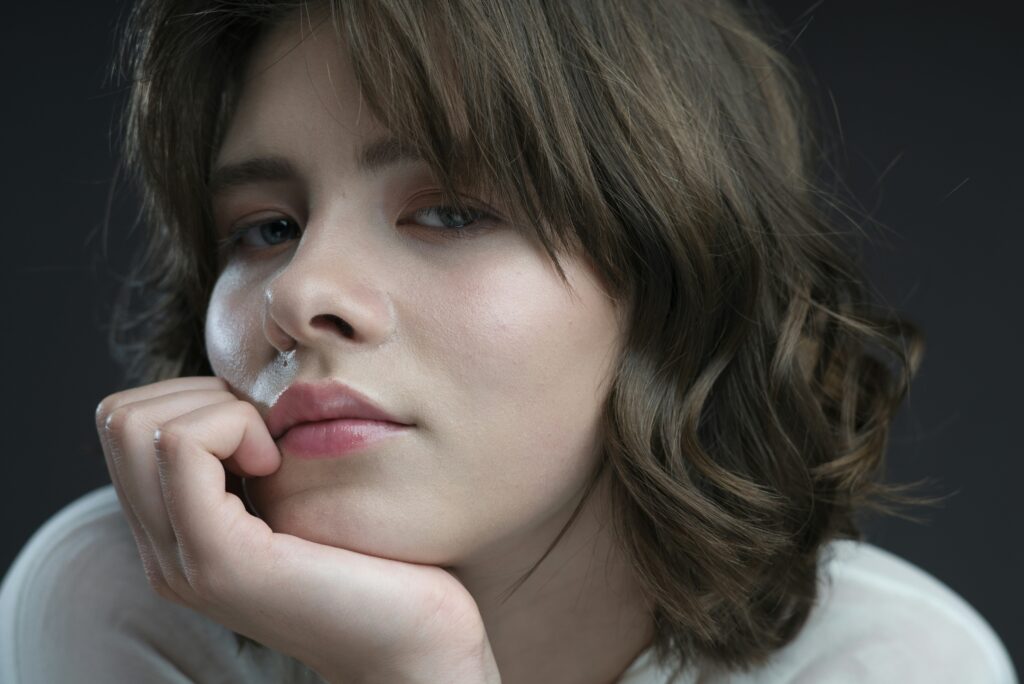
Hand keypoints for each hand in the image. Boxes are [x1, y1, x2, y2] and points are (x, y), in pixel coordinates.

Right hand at [95, 376, 500, 682]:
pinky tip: (276, 465)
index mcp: (176, 536)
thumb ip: (247, 461)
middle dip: (200, 396)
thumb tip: (236, 389)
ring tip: (270, 455)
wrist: (412, 642)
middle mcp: (162, 553)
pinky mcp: (218, 558)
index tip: (261, 432)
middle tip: (265, 437)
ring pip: (136, 426)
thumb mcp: (294, 499)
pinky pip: (181, 447)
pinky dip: (233, 427)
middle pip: (118, 418)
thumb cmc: (375, 561)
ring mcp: (181, 560)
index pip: (124, 424)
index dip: (195, 399)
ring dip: (217, 411)